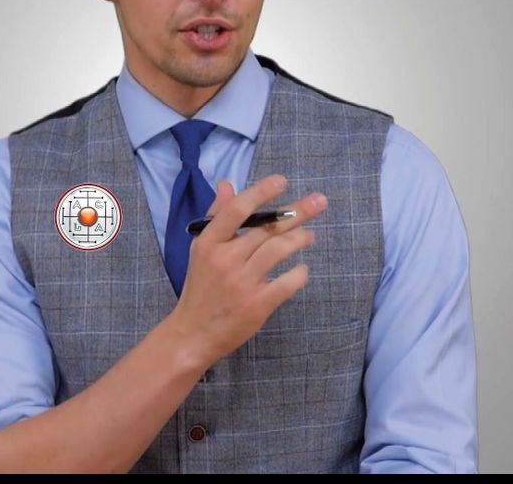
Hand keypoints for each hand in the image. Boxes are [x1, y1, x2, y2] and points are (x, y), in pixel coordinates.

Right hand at [167, 174, 326, 363]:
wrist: (193, 333)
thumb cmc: (201, 287)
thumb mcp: (201, 249)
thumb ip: (216, 216)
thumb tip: (226, 185)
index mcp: (209, 243)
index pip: (237, 210)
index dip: (261, 192)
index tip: (281, 180)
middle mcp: (226, 259)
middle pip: (267, 228)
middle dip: (297, 212)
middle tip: (319, 201)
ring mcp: (242, 282)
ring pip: (279, 249)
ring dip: (300, 238)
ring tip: (308, 235)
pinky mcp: (258, 304)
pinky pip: (288, 282)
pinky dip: (300, 273)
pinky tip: (301, 269)